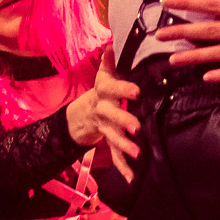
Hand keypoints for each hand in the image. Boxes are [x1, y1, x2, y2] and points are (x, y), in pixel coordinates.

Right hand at [66, 58, 142, 177]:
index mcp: (104, 92)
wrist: (81, 115)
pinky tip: (133, 179)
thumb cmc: (101, 92)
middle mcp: (102, 109)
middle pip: (110, 114)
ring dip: (124, 146)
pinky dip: (123, 168)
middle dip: (123, 120)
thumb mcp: (104, 75)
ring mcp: (104, 128)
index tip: (137, 91)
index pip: (112, 88)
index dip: (123, 88)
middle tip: (136, 127)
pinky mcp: (108, 142)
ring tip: (137, 154)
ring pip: (112, 136)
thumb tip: (113, 40)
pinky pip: (115, 156)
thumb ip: (110, 60)